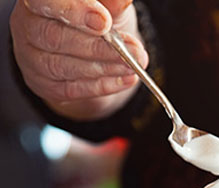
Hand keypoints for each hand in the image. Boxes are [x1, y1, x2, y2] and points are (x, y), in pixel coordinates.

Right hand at [10, 0, 148, 120]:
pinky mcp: (42, 83)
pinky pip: (70, 89)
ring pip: (62, 66)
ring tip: (131, 66)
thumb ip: (111, 2)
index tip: (105, 22)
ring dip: (103, 68)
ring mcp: (31, 57)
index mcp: (37, 1)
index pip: (46, 2)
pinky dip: (101, 86)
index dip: (74, 12)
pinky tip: (124, 80)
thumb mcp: (106, 5)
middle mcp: (26, 26)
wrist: (94, 50)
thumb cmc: (96, 19)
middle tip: (132, 51)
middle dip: (98, 47)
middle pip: (55, 38)